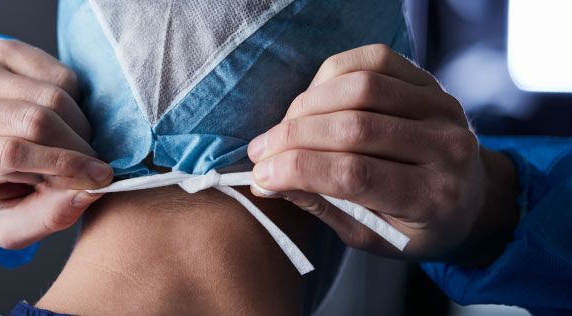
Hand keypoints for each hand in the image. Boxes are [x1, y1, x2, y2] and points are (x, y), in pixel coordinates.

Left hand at [0, 39, 111, 249]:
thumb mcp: (12, 228)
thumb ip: (48, 218)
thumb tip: (88, 191)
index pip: (8, 153)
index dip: (62, 164)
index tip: (99, 178)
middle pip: (34, 120)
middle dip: (77, 146)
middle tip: (92, 166)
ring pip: (50, 94)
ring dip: (78, 126)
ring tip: (72, 147)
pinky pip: (57, 72)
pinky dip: (73, 99)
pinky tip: (60, 120)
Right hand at [248, 44, 518, 265]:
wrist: (471, 199)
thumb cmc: (414, 226)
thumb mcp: (369, 236)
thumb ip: (321, 205)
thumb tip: (268, 179)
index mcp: (433, 199)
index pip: (354, 174)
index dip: (298, 169)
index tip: (261, 174)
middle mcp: (446, 148)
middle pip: (354, 127)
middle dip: (293, 137)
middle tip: (260, 150)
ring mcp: (442, 108)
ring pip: (361, 88)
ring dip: (307, 106)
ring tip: (284, 128)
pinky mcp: (430, 82)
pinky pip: (374, 61)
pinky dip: (332, 77)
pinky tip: (313, 101)